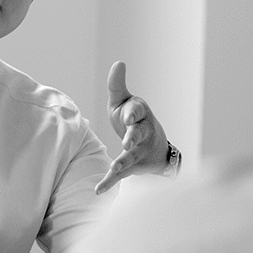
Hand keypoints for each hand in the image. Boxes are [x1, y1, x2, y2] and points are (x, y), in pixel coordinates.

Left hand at [95, 61, 169, 194]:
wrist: (154, 149)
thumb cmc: (133, 119)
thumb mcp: (124, 101)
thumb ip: (117, 85)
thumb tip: (119, 62)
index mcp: (139, 113)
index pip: (136, 111)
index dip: (132, 113)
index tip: (128, 116)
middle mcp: (142, 131)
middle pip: (138, 132)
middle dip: (133, 136)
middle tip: (127, 141)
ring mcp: (138, 150)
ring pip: (132, 155)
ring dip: (123, 161)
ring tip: (115, 167)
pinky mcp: (133, 166)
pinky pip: (121, 174)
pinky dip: (109, 181)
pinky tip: (97, 190)